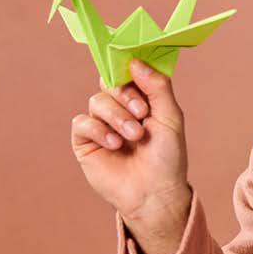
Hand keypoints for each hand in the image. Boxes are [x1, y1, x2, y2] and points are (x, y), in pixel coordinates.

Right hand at [70, 59, 191, 253]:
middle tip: (142, 113)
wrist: (155, 192)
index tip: (134, 68)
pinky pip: (82, 123)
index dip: (128, 68)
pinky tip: (114, 144)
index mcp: (140, 100)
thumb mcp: (170, 116)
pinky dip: (98, 130)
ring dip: (116, 117)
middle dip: (126, 95)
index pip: (127, 73)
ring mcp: (102, 125)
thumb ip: (157, 86)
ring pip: (97, 102)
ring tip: (133, 136)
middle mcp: (119, 109)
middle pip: (109, 83)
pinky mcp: (86, 143)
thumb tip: (136, 61)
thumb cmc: (167, 156)